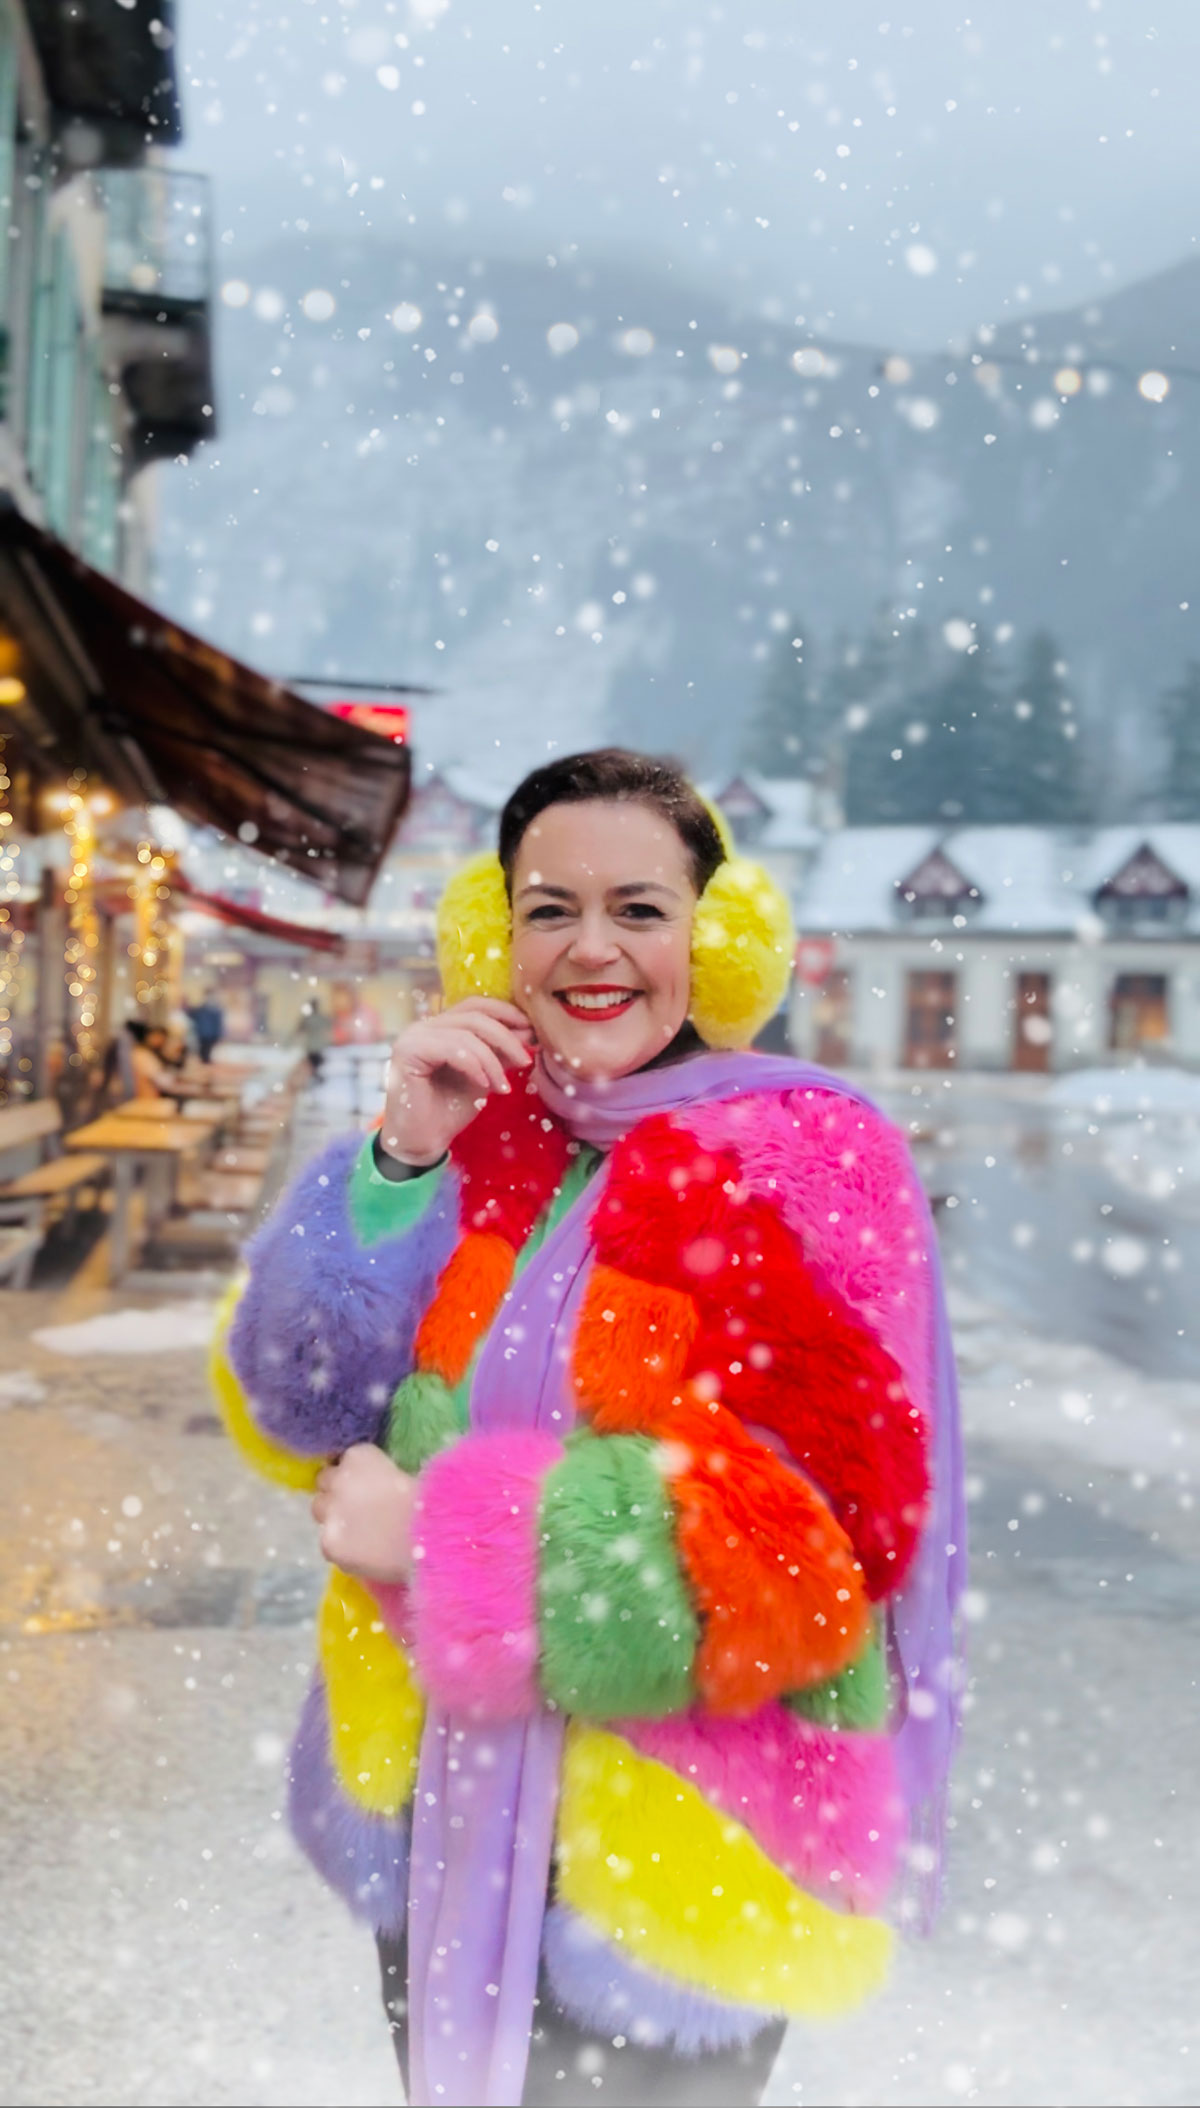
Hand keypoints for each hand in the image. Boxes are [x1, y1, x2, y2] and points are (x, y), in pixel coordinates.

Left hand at [311, 1445, 416, 1582]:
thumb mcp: (406, 1473)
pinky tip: (363, 1553)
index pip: (346, 1460)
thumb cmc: (430, 1501)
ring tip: (357, 1531)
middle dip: (337, 1491)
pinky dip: (342, 1547)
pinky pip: (329, 1543)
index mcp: (360, 1455)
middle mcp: (339, 1478)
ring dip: (334, 1516)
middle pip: (325, 1481)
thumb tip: (376, 1485)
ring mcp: (331, 1512)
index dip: (356, 1474)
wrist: (429, 1537)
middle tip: (358, 1508)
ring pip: (319, 1510)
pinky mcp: (330, 1543)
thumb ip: (382, 1474)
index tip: (369, 1485)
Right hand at [378, 997, 534, 1165]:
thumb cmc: (449, 1110)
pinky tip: (485, 1085)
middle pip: (474, 1016)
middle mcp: (424, 1026)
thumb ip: (501, 1053)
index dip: (506, 1013)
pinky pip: (451, 1048)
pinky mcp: (407, 1051)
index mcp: (440, 1026)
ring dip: (492, 1060)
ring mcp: (413, 1036)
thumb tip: (529, 1032)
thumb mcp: (484, 1075)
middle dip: (506, 1037)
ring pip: (466, 1033)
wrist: (423, 1142)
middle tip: (527, 1059)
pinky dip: (474, 1065)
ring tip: (503, 1086)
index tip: (531, 1032)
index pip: (476, 1005)